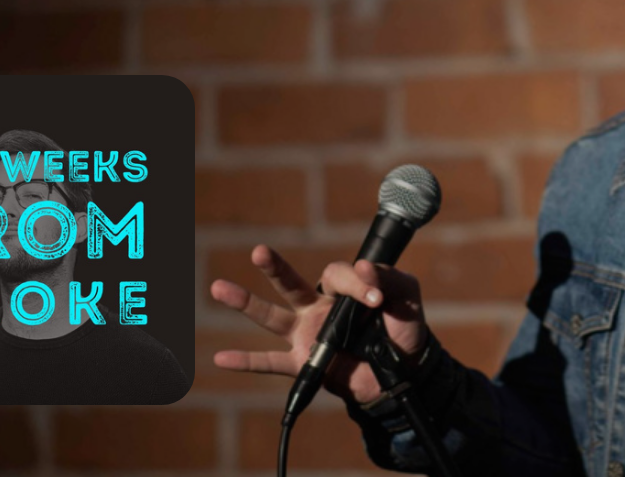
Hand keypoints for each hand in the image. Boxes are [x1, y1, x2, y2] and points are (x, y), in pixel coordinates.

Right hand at [210, 244, 429, 404]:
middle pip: (291, 284)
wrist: (405, 372)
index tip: (376, 301)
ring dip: (245, 303)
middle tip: (259, 251)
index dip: (356, 283)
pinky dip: (247, 362)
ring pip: (272, 317)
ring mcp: (308, 336)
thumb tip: (363, 267)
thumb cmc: (403, 330)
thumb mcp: (406, 298)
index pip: (337, 275)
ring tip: (218, 288)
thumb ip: (390, 279)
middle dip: (274, 268)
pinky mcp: (306, 363)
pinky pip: (272, 362)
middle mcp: (319, 309)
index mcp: (342, 290)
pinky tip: (221, 359)